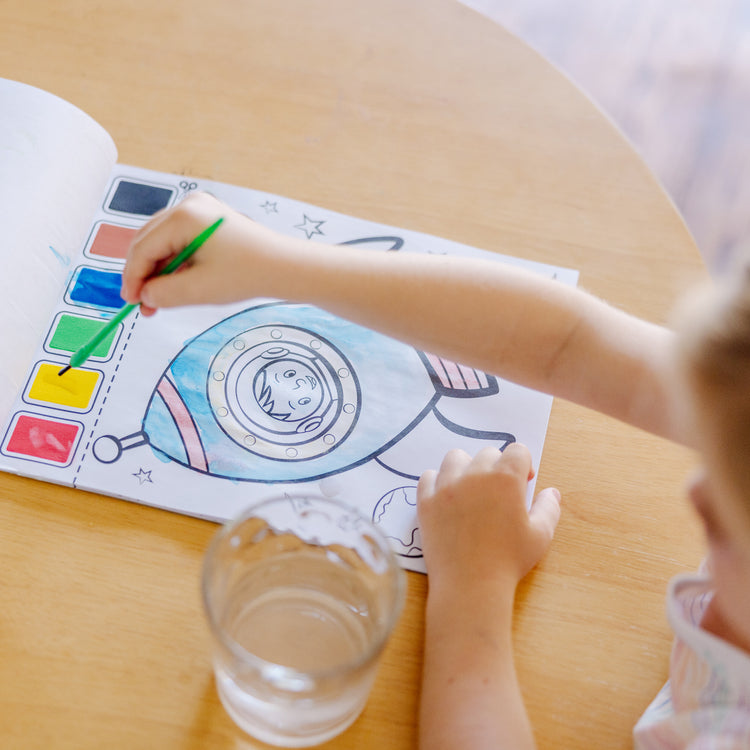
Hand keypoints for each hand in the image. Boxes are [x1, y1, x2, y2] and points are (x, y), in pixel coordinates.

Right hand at [120, 192, 290, 314]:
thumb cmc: (247, 274)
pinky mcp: (209, 220)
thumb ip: (164, 294)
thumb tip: (144, 296)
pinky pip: (180, 240)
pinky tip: (176, 285)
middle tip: (143, 305)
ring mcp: (200, 209)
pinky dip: (175, 263)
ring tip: (160, 300)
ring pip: (163, 242)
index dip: (133, 278)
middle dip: (144, 275)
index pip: (143, 247)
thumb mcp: (200, 290)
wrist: (285, 266)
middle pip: (150, 241)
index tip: (131, 303)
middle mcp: (189, 205)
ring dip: (159, 271)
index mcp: (184, 216)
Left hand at [417, 444, 560, 591]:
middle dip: (497, 467)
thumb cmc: (509, 561)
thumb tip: (551, 492)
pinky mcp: (426, 500)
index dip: (524, 464)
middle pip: (488, 453)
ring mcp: (446, 486)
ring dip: (466, 468)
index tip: (524, 482)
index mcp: (505, 477)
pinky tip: (447, 498)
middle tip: (499, 494)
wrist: (471, 585)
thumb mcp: (541, 535)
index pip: (517, 451)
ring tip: (471, 490)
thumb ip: (549, 508)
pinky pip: (428, 477)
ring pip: (455, 458)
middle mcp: (474, 474)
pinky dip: (438, 482)